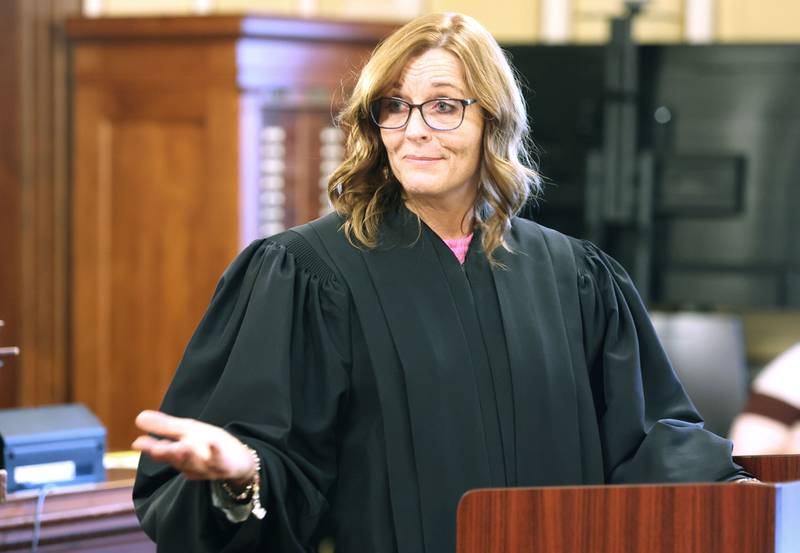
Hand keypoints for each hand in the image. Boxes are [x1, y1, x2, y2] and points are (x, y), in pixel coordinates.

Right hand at [132, 410, 255, 484]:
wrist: (240, 461)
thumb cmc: (209, 446)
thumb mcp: (187, 432)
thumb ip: (165, 427)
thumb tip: (138, 417)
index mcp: (180, 455)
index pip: (163, 452)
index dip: (151, 448)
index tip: (138, 443)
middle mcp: (191, 464)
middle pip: (178, 460)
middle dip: (168, 454)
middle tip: (155, 449)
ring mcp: (208, 467)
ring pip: (196, 464)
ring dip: (188, 456)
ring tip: (181, 447)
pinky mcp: (226, 466)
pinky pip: (220, 461)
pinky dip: (216, 453)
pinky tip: (213, 443)